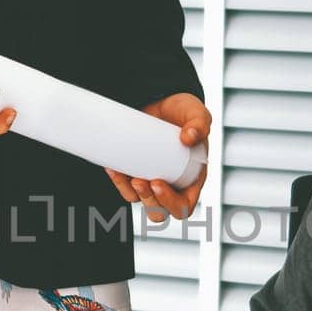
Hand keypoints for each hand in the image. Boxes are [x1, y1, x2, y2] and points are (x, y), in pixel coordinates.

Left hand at [105, 93, 210, 221]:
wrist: (160, 99)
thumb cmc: (182, 111)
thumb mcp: (196, 112)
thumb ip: (199, 122)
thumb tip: (189, 137)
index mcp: (192, 179)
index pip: (184, 205)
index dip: (171, 203)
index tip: (157, 183)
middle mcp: (173, 184)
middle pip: (160, 211)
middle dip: (148, 201)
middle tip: (140, 181)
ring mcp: (152, 179)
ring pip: (140, 201)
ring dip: (130, 193)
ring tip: (124, 174)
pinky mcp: (136, 171)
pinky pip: (125, 186)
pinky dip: (117, 180)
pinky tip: (112, 167)